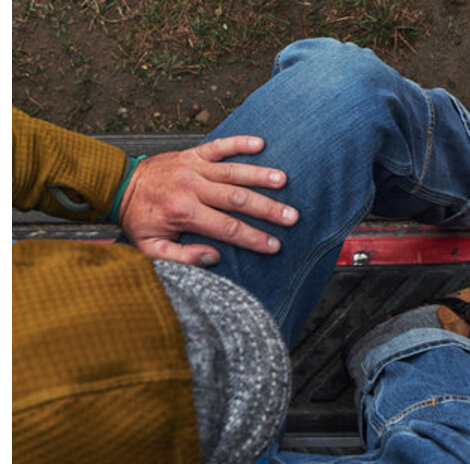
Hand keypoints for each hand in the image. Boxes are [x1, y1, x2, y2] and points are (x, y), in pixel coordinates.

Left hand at [118, 136, 298, 265]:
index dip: (253, 238)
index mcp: (183, 212)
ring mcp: (193, 167)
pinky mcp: (193, 154)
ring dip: (260, 176)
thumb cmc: (139, 219)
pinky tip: (260, 143)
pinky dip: (239, 143)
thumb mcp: (152, 248)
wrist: (118, 185)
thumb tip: (213, 256)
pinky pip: (219, 146)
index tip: (274, 245)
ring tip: (284, 181)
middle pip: (237, 199)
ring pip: (233, 171)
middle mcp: (191, 187)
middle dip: (267, 209)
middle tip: (291, 217)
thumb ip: (182, 256)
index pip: (227, 228)